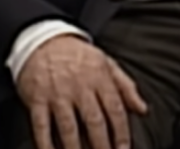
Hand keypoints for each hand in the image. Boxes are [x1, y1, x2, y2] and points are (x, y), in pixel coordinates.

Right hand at [16, 35, 147, 148]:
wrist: (43, 40)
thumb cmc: (78, 56)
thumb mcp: (106, 64)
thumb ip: (126, 87)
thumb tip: (142, 108)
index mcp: (99, 78)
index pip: (115, 109)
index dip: (121, 133)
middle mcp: (80, 86)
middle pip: (94, 121)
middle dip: (102, 145)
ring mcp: (57, 94)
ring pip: (69, 127)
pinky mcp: (37, 99)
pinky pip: (41, 126)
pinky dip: (45, 145)